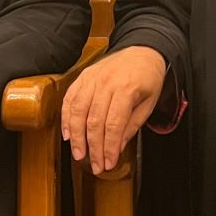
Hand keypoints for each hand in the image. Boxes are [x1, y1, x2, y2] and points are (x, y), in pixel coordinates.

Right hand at [61, 46, 166, 174]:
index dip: (109, 147)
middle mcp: (106, 82)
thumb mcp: (149, 103)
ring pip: (78, 110)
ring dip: (76, 136)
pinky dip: (66, 117)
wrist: (142, 50)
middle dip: (93, 147)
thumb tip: (117, 148)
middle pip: (94, 120)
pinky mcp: (83, 76)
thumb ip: (131, 126)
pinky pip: (70, 98)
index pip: (113, 124)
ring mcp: (92, 78)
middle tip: (94, 165)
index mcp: (126, 88)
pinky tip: (68, 133)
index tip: (108, 163)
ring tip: (79, 154)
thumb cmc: (148, 77)